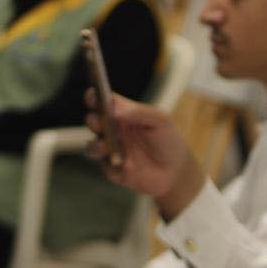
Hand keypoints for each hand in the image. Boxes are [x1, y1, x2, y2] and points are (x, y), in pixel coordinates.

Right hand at [85, 91, 204, 218]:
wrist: (175, 171)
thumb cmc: (169, 141)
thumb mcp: (160, 121)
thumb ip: (138, 112)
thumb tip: (114, 108)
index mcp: (123, 113)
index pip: (103, 101)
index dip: (93, 96)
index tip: (92, 96)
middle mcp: (112, 130)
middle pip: (93, 121)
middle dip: (93, 120)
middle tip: (100, 122)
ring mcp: (110, 150)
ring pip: (91, 146)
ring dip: (96, 145)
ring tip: (106, 146)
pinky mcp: (111, 169)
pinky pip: (104, 166)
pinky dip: (111, 164)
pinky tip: (123, 165)